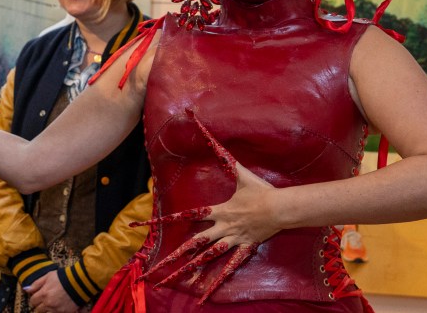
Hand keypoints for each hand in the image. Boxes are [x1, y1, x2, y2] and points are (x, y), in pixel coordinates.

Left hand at [25, 270, 80, 312]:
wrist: (78, 282)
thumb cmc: (62, 277)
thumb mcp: (47, 276)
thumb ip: (36, 284)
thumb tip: (26, 289)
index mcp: (43, 294)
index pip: (32, 301)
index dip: (34, 299)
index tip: (37, 297)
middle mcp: (48, 304)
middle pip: (38, 310)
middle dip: (40, 305)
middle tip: (45, 300)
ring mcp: (57, 310)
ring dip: (47, 310)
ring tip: (52, 304)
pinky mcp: (64, 312)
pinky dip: (56, 311)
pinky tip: (58, 306)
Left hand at [142, 163, 277, 300]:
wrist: (280, 207)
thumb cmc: (260, 190)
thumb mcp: (240, 171)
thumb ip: (224, 154)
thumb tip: (207, 129)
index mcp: (218, 211)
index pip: (187, 215)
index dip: (165, 219)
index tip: (145, 223)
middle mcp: (221, 228)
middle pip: (193, 244)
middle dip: (172, 257)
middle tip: (152, 269)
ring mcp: (232, 240)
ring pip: (207, 258)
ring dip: (189, 271)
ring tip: (171, 283)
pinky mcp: (244, 249)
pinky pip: (228, 268)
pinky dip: (216, 283)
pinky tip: (204, 297)